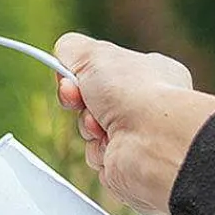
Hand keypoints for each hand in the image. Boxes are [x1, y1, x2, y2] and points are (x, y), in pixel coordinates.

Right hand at [53, 33, 214, 214]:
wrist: (152, 139)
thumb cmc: (135, 94)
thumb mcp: (95, 54)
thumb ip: (73, 49)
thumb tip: (62, 54)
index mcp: (148, 75)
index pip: (103, 75)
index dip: (80, 78)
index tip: (70, 81)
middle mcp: (145, 107)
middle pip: (92, 106)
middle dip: (80, 105)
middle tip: (81, 102)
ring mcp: (137, 137)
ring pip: (90, 135)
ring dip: (88, 130)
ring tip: (103, 128)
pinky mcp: (128, 165)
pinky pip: (97, 159)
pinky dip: (98, 153)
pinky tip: (112, 147)